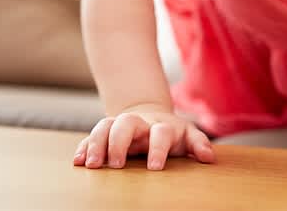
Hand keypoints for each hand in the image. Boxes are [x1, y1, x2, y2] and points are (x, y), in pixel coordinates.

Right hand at [73, 105, 213, 169]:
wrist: (150, 117)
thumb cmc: (172, 133)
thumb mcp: (187, 135)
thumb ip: (198, 144)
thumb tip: (209, 158)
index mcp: (162, 127)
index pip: (160, 133)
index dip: (158, 148)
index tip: (155, 168)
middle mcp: (139, 124)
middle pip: (126, 123)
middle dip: (119, 142)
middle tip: (115, 165)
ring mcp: (120, 126)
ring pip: (105, 126)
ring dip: (97, 143)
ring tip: (91, 165)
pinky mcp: (105, 133)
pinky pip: (90, 136)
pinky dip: (83, 147)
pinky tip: (78, 162)